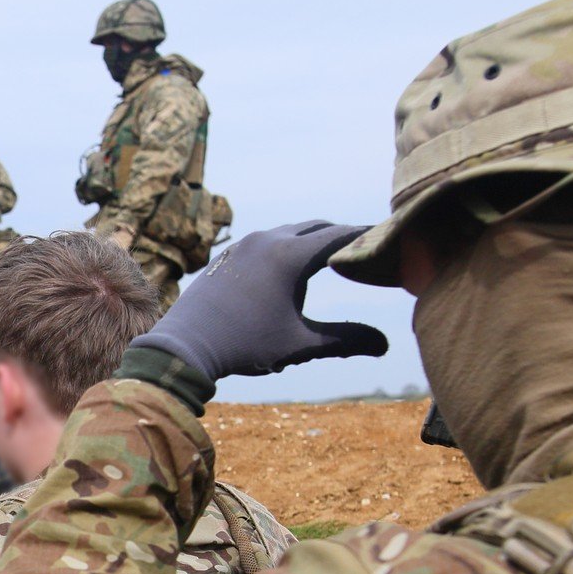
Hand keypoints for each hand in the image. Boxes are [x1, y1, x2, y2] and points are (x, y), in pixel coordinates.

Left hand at [130, 222, 387, 380]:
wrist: (184, 346)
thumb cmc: (244, 345)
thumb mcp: (299, 344)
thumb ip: (344, 340)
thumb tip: (385, 344)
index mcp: (290, 255)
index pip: (340, 235)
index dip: (367, 235)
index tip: (388, 236)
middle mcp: (268, 239)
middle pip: (316, 227)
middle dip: (341, 235)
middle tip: (364, 246)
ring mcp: (244, 244)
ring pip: (289, 232)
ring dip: (312, 241)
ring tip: (330, 258)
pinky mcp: (228, 255)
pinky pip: (266, 242)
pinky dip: (286, 248)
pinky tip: (289, 268)